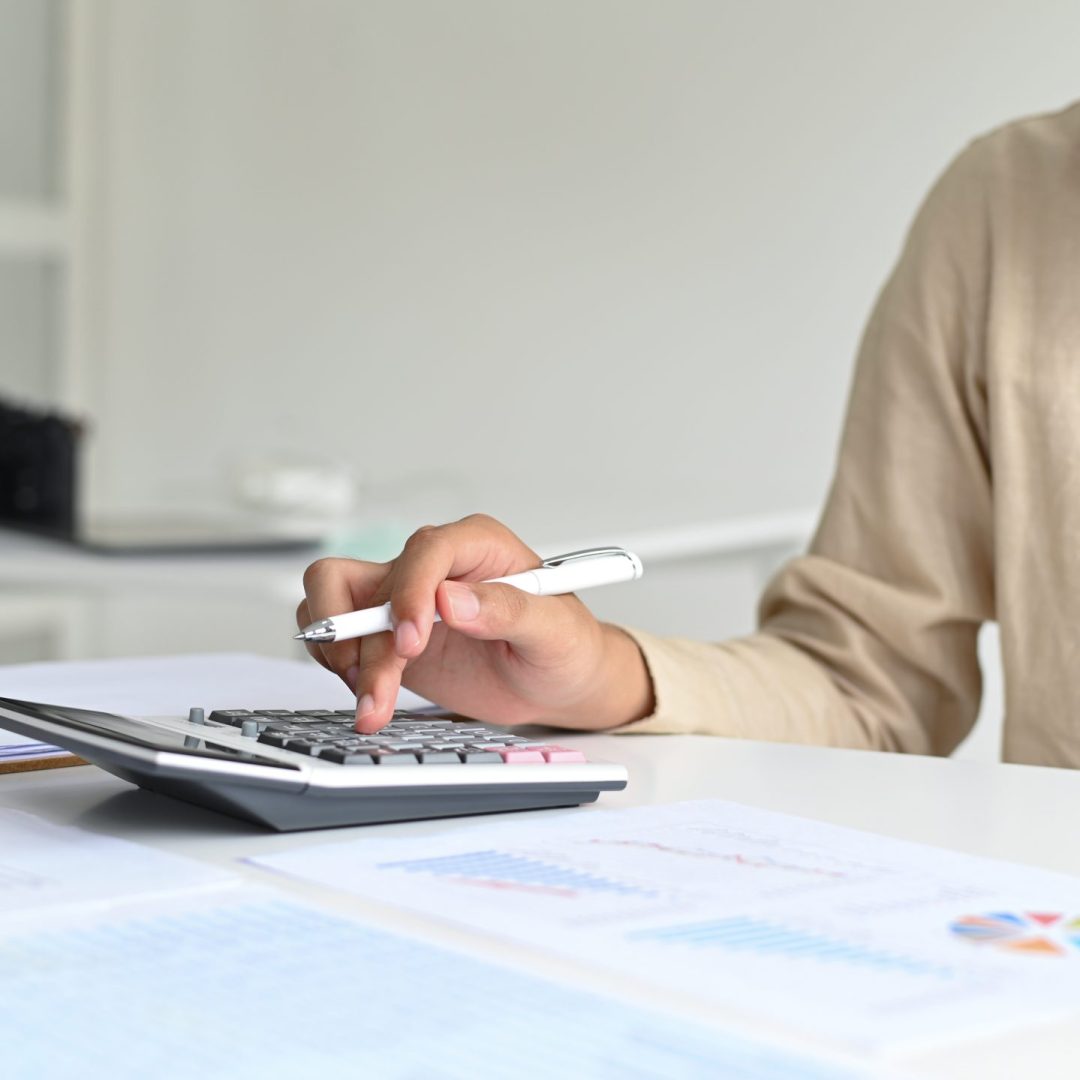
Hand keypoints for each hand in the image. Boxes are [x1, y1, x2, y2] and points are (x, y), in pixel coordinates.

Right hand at [296, 513, 653, 731]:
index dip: (410, 592)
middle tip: (376, 680)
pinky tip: (370, 695)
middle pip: (359, 576)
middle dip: (357, 633)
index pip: (427, 550)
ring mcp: (403, 601)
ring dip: (342, 656)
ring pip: (335, 604)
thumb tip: (453, 599)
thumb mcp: (554, 631)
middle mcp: (433, 567)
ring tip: (374, 701)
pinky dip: (339, 666)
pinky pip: (336, 636)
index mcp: (477, 546)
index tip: (411, 641)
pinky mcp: (387, 635)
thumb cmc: (565, 647)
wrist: (556, 683)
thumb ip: (508, 611)